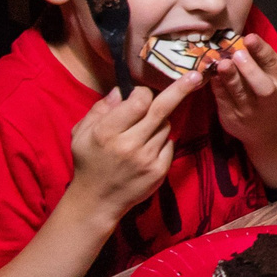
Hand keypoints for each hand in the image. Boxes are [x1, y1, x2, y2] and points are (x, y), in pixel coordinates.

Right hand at [67, 70, 203, 225]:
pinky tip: (147, 148)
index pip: (138, 102)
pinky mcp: (159, 171)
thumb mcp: (81, 133)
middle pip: (161, 110)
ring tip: (141, 133)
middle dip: (180, 89)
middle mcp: (129, 145)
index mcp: (107, 132)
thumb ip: (100, 109)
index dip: (142, 93)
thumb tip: (120, 90)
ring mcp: (147, 159)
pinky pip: (169, 144)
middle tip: (195, 76)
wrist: (97, 201)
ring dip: (158, 122)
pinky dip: (162, 141)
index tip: (140, 94)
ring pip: (166, 126)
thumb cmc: (88, 162)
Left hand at [207, 31, 276, 148]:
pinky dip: (217, 86)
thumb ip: (259, 60)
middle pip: (262, 86)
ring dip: (230, 77)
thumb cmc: (266, 94)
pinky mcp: (231, 118)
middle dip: (250, 69)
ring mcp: (249, 110)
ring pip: (239, 94)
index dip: (262, 50)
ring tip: (223, 63)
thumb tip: (237, 38)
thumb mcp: (271, 77)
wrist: (267, 130)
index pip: (274, 64)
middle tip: (238, 54)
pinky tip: (212, 74)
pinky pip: (222, 100)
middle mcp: (268, 98)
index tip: (250, 37)